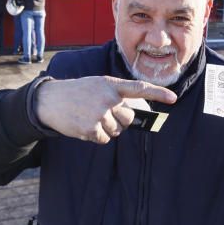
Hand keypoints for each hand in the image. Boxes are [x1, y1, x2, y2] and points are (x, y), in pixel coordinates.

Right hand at [35, 76, 176, 143]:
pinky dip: (97, 136)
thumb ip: (115, 95)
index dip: (158, 93)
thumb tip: (133, 116)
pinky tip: (85, 126)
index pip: (139, 88)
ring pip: (117, 130)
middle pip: (129, 118)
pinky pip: (105, 139)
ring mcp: (99, 113)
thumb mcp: (97, 85)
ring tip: (90, 118)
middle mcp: (107, 98)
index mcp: (110, 84)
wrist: (50, 100)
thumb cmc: (77, 93)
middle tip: (104, 115)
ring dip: (107, 129)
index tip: (173, 99)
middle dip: (120, 120)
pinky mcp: (90, 128)